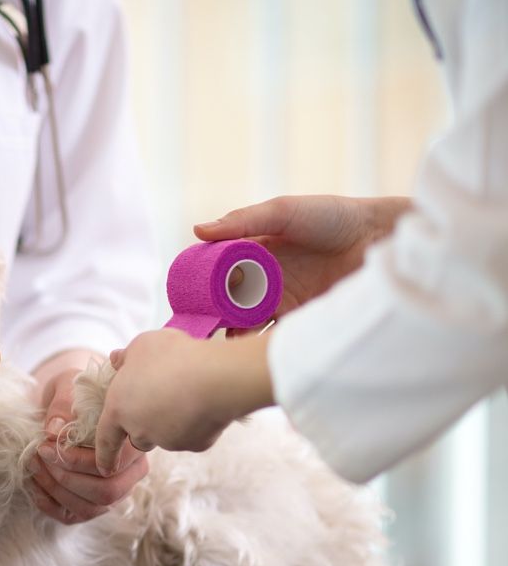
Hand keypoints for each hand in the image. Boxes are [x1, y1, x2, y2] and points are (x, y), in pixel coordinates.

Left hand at [29, 367, 148, 523]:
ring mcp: (114, 493)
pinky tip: (32, 483)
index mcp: (134, 444)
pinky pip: (72, 516)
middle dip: (66, 477)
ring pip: (90, 508)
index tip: (47, 444)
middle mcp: (130, 473)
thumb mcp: (68, 386)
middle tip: (40, 455)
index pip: (116, 462)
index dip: (79, 459)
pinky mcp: (91, 505)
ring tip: (32, 465)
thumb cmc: (74, 395)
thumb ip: (65, 403)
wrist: (66, 406)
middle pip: (107, 492)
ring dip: (55, 490)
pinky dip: (48, 504)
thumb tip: (55, 430)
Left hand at [94, 330, 274, 472]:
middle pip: (138, 437)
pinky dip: (196, 424)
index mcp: (119, 409)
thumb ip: (126, 356)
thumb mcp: (142, 345)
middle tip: (160, 401)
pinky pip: (193, 436)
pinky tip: (205, 403)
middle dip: (145, 426)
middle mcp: (140, 431)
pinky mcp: (195, 444)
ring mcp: (169, 441)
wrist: (215, 377)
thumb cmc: (172, 356)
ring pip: (166, 437)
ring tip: (187, 394)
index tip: (103, 469)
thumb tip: (117, 360)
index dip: (104, 454)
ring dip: (171, 423)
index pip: (106, 439)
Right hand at [195, 195, 409, 329]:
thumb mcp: (283, 211)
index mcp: (253, 256)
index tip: (185, 302)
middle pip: (227, 306)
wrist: (380, 238)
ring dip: (231, 337)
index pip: (217, 276)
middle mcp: (264, 282)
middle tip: (196, 332)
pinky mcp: (301, 321)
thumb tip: (197, 230)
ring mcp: (282, 304)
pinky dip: (258, 347)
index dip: (200, 289)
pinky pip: (273, 337)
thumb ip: (243, 221)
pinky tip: (246, 353)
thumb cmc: (333, 217)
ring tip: (216, 347)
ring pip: (246, 326)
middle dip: (211, 320)